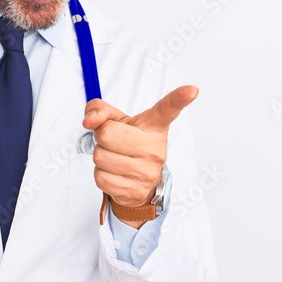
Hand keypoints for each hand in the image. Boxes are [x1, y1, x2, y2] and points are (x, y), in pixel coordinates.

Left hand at [82, 85, 197, 225]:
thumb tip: (89, 121)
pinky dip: (101, 174)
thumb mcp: (117, 121)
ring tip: (115, 156)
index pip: (167, 109)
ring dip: (100, 156)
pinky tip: (115, 173)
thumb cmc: (128, 144)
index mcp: (155, 126)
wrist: (139, 181)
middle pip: (107, 134)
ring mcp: (148, 171)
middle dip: (102, 136)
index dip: (179, 98)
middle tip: (114, 140)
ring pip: (100, 157)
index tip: (192, 90)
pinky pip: (101, 178)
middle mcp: (156, 148)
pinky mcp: (137, 191)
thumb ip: (100, 111)